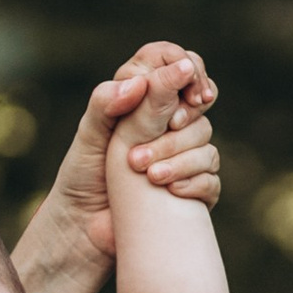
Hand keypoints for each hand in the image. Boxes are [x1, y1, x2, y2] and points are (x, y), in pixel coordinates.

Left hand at [56, 44, 219, 258]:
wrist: (83, 227)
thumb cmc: (82, 174)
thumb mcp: (89, 134)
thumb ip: (107, 102)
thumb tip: (142, 83)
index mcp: (145, 99)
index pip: (180, 65)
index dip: (190, 70)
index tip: (188, 91)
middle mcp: (168, 122)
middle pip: (199, 106)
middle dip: (180, 123)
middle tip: (155, 136)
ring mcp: (183, 155)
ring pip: (206, 144)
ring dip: (179, 157)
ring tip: (145, 172)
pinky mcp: (193, 188)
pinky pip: (210, 179)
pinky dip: (193, 182)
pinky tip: (169, 189)